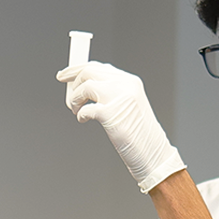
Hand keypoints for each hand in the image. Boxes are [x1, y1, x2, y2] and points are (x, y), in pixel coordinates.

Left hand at [57, 60, 186, 192]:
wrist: (153, 152)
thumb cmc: (140, 133)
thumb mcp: (128, 105)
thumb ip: (110, 92)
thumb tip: (84, 86)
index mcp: (130, 81)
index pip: (99, 66)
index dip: (78, 69)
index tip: (66, 75)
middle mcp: (125, 85)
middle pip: (89, 72)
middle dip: (72, 80)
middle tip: (67, 92)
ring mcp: (118, 98)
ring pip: (85, 86)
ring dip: (74, 99)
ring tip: (75, 110)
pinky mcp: (110, 114)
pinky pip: (85, 109)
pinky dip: (80, 114)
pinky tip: (83, 119)